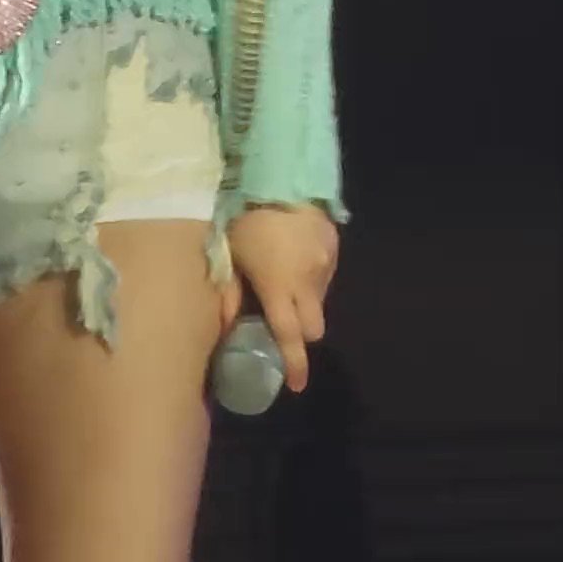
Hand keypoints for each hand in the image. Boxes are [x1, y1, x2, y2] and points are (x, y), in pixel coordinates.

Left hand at [224, 204, 339, 392]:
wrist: (284, 175)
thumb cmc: (248, 218)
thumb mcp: (229, 254)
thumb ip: (228, 293)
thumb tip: (227, 326)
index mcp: (279, 287)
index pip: (290, 337)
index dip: (296, 364)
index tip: (297, 386)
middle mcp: (308, 281)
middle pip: (315, 327)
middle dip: (302, 333)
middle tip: (285, 327)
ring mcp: (326, 264)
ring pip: (321, 300)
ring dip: (306, 302)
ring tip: (286, 283)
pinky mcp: (335, 246)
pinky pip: (325, 274)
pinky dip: (312, 277)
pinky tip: (296, 258)